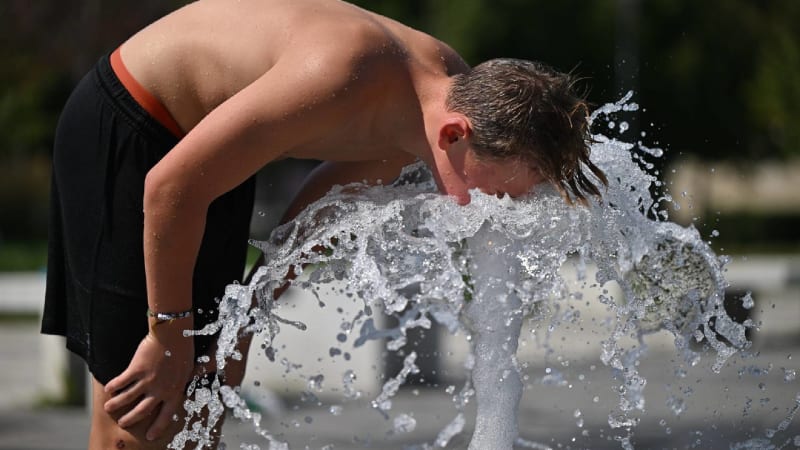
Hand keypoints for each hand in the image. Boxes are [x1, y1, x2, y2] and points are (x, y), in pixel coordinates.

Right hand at [103, 319, 193, 440]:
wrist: (173, 334)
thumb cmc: (182, 350)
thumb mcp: (187, 370)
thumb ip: (179, 383)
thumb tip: (179, 389)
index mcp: (175, 391)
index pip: (166, 415)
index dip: (158, 427)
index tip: (150, 436)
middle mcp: (160, 390)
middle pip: (142, 411)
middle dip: (130, 419)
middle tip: (123, 423)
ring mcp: (148, 381)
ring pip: (127, 398)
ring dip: (116, 404)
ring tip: (108, 407)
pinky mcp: (136, 370)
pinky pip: (121, 382)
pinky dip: (113, 387)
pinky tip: (108, 389)